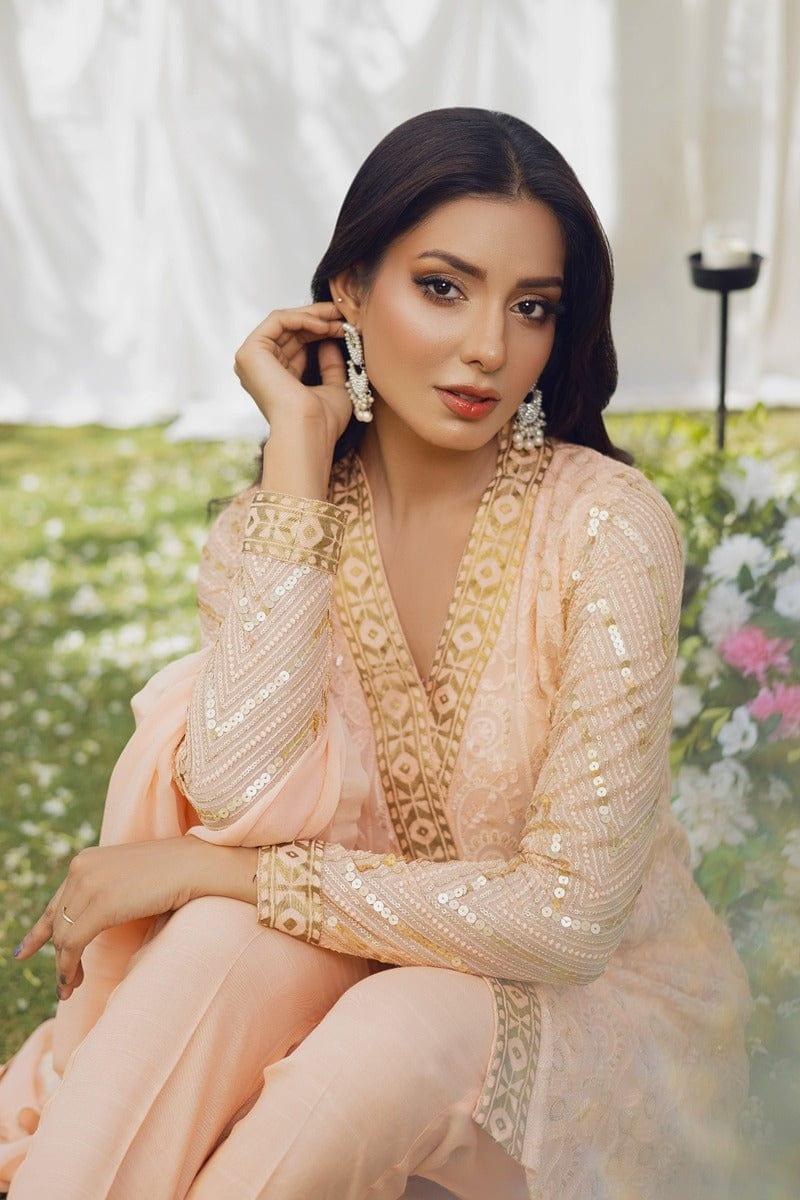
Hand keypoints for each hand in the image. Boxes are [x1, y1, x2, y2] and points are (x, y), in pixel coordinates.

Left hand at [13, 837, 200, 1001]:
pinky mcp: (100, 906)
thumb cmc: (172, 874)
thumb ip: (103, 892)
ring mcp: (89, 885)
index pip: (55, 902)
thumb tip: (87, 923)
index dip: (38, 930)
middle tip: (64, 983)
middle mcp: (80, 869)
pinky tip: (73, 984)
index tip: (24, 951)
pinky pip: (73, 944)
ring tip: (69, 989)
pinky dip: (68, 968)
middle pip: (57, 922)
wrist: (195, 865)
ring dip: (64, 968)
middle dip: (57, 955)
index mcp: (84, 860)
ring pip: (62, 937)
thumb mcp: (127, 880)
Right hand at [233, 300, 353, 445]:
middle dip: (319, 321)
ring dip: (314, 317)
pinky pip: (278, 320)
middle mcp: (259, 369)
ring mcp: (251, 359)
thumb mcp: (334, 388)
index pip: (296, 345)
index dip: (320, 332)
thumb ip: (331, 366)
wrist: (309, 431)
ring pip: (283, 322)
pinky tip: (324, 324)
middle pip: (289, 331)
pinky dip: (302, 317)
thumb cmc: (322, 421)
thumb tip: (330, 342)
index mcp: (274, 380)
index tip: (345, 326)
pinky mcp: (250, 351)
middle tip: (344, 315)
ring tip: (338, 318)